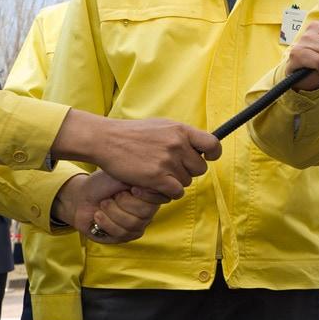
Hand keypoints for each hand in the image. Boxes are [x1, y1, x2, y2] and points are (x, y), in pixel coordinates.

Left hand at [54, 172, 160, 242]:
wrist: (82, 197)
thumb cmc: (103, 183)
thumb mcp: (122, 175)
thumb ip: (140, 179)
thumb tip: (153, 186)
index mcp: (151, 194)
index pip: (161, 198)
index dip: (147, 195)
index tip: (132, 189)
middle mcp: (148, 211)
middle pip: (146, 212)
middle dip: (124, 202)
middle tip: (113, 196)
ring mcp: (138, 225)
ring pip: (133, 223)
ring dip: (112, 212)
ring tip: (103, 204)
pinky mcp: (125, 236)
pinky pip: (121, 233)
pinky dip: (105, 222)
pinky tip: (98, 215)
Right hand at [55, 110, 221, 200]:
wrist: (105, 139)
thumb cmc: (132, 133)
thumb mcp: (161, 126)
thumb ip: (180, 135)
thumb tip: (200, 145)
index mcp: (181, 130)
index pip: (213, 144)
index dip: (213, 154)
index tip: (207, 158)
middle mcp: (177, 145)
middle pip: (200, 168)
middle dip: (188, 172)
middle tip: (171, 170)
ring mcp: (167, 161)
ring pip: (186, 182)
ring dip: (175, 183)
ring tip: (158, 176)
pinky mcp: (156, 177)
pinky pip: (176, 192)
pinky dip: (168, 193)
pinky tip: (156, 187)